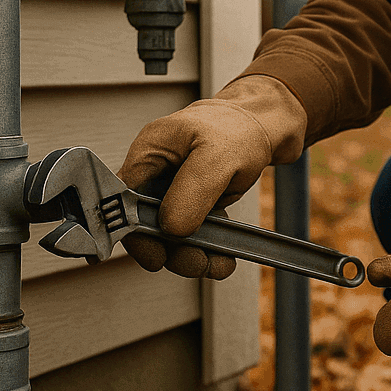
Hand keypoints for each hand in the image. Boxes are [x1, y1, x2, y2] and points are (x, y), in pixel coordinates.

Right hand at [118, 75, 305, 278]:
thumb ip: (191, 191)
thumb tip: (170, 227)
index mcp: (149, 153)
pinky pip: (194, 232)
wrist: (266, 126)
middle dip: (170, 249)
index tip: (157, 256)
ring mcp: (174, 189)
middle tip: (195, 263)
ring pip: (171, 234)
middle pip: (146, 223)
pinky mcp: (194, 201)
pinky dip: (208, 249)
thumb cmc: (239, 128)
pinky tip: (223, 258)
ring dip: (192, 254)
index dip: (136, 233)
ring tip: (216, 264)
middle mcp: (156, 172)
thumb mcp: (216, 156)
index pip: (124, 200)